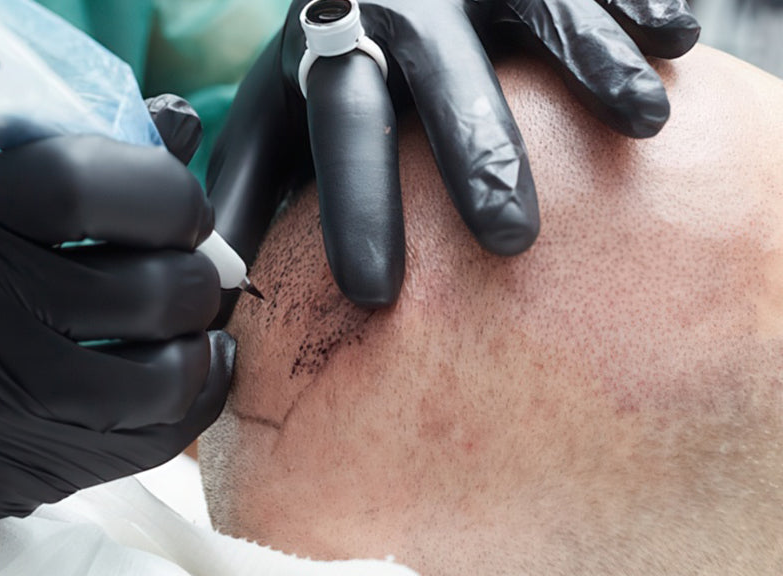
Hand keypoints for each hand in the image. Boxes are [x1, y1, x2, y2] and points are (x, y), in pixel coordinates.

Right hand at [0, 96, 232, 572]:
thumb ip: (80, 163)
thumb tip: (181, 125)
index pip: (83, 184)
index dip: (164, 190)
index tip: (181, 209)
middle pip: (148, 286)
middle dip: (196, 273)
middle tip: (187, 267)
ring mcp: (8, 397)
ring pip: (168, 370)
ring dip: (198, 338)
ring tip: (181, 322)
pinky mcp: (42, 462)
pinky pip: (166, 431)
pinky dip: (199, 387)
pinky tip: (188, 364)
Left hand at [207, 0, 698, 317]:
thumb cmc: (324, 70)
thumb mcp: (272, 120)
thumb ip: (242, 192)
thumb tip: (207, 288)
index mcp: (329, 50)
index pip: (338, 127)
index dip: (354, 205)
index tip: (373, 292)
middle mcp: (402, 7)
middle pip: (438, 74)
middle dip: (475, 150)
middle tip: (506, 241)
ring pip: (535, 13)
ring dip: (587, 62)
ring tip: (637, 120)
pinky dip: (633, 9)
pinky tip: (675, 40)